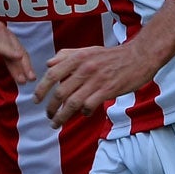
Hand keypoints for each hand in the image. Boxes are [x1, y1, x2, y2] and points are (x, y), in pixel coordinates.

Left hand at [0, 8, 33, 84]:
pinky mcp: (5, 37)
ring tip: (31, 78)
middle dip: (22, 62)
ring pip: (17, 49)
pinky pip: (15, 49)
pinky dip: (21, 60)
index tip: (19, 58)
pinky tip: (25, 70)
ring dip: (25, 64)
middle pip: (13, 47)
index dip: (9, 50)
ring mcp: (3, 33)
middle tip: (29, 77)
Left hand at [36, 41, 163, 126]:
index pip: (52, 74)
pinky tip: (84, 114)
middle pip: (60, 92)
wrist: (138, 57)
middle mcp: (84, 68)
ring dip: (62, 116)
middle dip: (51, 107)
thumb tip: (48, 64)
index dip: (41, 89)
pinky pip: (89, 106)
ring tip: (57, 123)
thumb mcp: (88, 50)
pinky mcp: (107, 90)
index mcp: (78, 58)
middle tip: (48, 115)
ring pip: (72, 103)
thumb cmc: (112, 56)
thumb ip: (67, 55)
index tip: (36, 100)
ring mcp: (96, 80)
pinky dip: (83, 112)